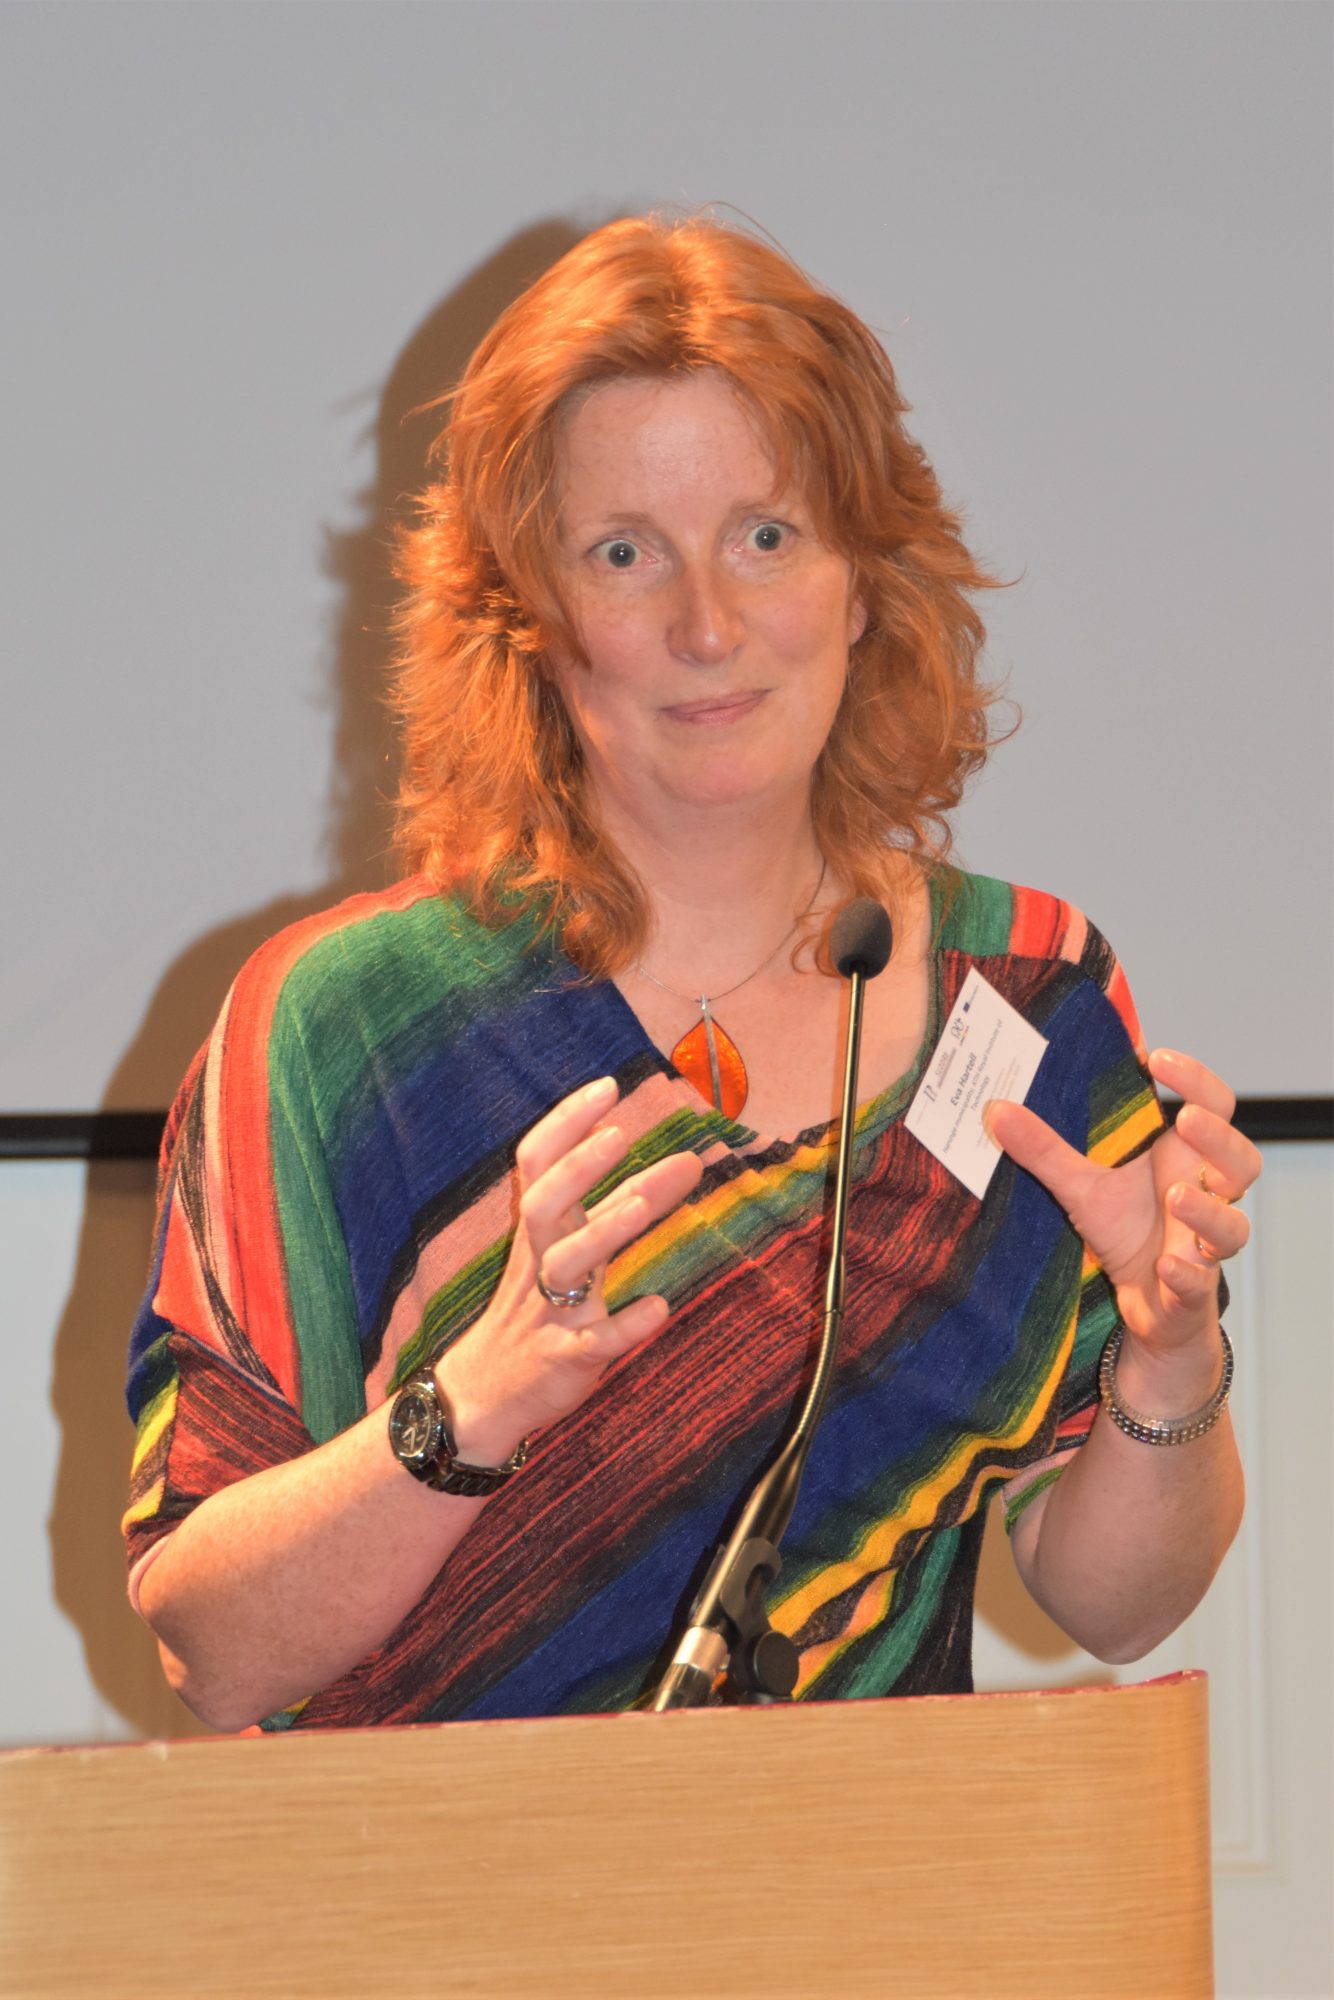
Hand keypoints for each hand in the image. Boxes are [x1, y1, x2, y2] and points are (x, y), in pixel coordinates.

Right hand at [436, 1076, 703, 1460]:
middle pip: (543, 1204)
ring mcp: (548, 1310)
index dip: (566, 1123)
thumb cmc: (541, 1306)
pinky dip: (624, 1326)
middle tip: (617, 1133)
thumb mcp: (578, 1248)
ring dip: (601, 1234)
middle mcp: (539, 1261)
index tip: (607, 1085)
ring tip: (638, 1205)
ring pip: (565, 1266)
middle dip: (577, 1169)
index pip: (539, 1163)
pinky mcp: (563, 1357)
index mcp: (541, 1229)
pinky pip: (591, 1341)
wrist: (487, 1393)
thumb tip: (686, 1161)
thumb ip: (630, 1203)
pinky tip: (659, 1308)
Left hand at [986, 1049, 1260, 1356]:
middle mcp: (1206, 1196)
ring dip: (1206, 1209)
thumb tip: (994, 1108)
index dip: (1196, 1080)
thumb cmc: (1127, 1232)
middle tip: (1187, 1119)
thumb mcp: (1079, 1188)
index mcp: (1184, 1158)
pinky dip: (1187, 1273)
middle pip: (1242, 1159)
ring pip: (1232, 1225)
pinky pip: (1201, 1280)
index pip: (1212, 1106)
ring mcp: (1204, 1243)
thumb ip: (1044, 1148)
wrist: (1145, 1303)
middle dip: (1219, 1138)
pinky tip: (1167, 1265)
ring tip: (1175, 1195)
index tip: (1157, 1058)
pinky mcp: (1192, 1288)